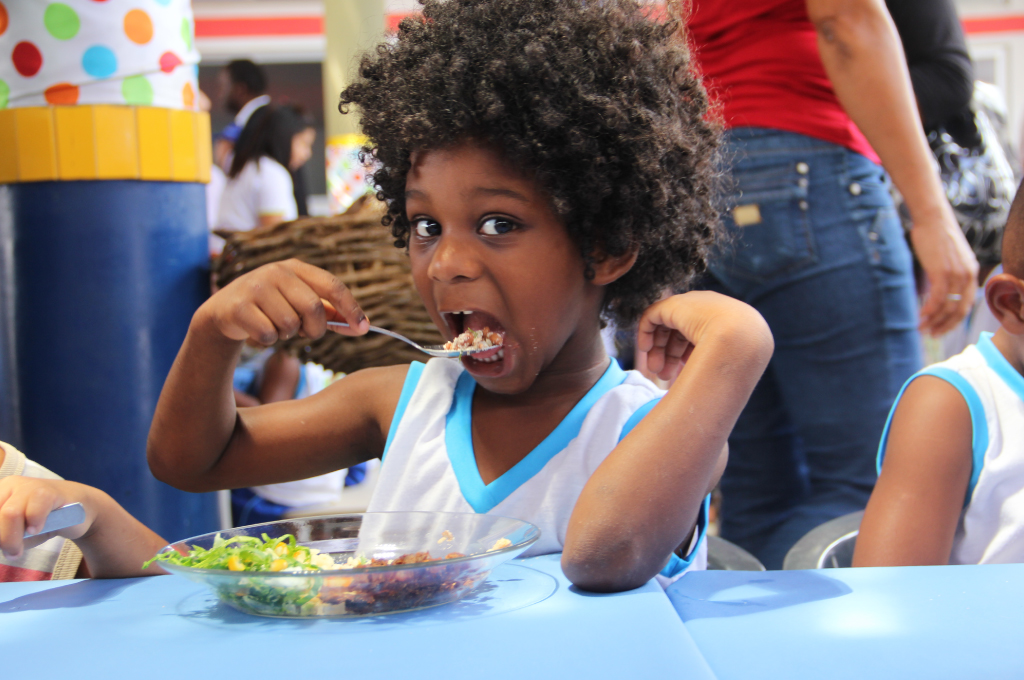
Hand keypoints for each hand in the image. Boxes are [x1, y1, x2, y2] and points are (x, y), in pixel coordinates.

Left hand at [0, 477, 96, 558]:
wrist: (81, 507)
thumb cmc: (43, 521)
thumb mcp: (16, 531)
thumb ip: (2, 536)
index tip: (0, 545)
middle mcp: (8, 486)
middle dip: (0, 539)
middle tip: (10, 553)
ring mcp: (29, 486)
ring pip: (9, 513)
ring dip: (10, 538)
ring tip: (17, 551)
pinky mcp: (50, 491)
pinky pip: (35, 509)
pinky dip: (33, 523)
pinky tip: (36, 530)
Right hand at [197, 259, 370, 345]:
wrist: (224, 312)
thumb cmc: (271, 308)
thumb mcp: (299, 304)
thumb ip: (331, 313)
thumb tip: (363, 326)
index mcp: (296, 268)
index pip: (332, 285)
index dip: (350, 308)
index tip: (363, 328)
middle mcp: (276, 271)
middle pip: (313, 308)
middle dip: (314, 329)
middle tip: (304, 332)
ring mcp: (255, 287)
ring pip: (290, 324)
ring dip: (287, 335)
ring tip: (275, 326)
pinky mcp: (238, 306)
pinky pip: (268, 334)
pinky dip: (268, 340)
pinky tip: (258, 330)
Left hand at [637, 291, 772, 382]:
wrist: (739, 337)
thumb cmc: (736, 357)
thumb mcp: (725, 362)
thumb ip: (712, 365)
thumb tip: (706, 388)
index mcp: (721, 321)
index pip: (696, 335)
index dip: (685, 354)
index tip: (681, 371)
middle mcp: (705, 310)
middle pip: (680, 331)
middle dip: (670, 355)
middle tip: (663, 375)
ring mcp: (690, 305)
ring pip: (666, 326)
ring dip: (658, 349)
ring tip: (655, 370)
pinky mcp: (674, 305)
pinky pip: (653, 315)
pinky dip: (646, 331)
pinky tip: (645, 349)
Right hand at [909, 209, 978, 335]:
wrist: (932, 217)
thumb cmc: (935, 235)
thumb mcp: (947, 258)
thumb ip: (947, 275)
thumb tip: (934, 292)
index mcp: (971, 272)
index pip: (966, 304)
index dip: (954, 320)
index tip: (941, 327)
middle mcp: (967, 275)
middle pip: (959, 310)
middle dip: (944, 325)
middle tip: (931, 334)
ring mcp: (956, 274)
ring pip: (947, 307)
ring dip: (933, 320)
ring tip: (921, 328)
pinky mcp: (942, 272)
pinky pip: (938, 299)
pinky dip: (929, 311)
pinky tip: (920, 316)